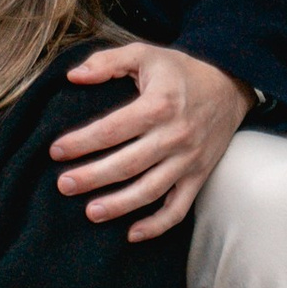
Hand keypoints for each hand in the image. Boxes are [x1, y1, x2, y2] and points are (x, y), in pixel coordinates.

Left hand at [51, 42, 250, 238]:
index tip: (56, 151)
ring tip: (90, 212)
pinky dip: (157, 226)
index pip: (112, 129)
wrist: (230, 84)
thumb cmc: (180, 70)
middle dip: (92, 178)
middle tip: (64, 185)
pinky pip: (178, 208)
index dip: (81, 142)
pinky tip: (132, 233)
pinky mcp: (199, 176)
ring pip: (150, 191)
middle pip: (127, 164)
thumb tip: (73, 76)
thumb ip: (107, 62)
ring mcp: (189, 159)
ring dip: (119, 206)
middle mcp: (175, 135)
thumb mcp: (145, 54)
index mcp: (159, 104)